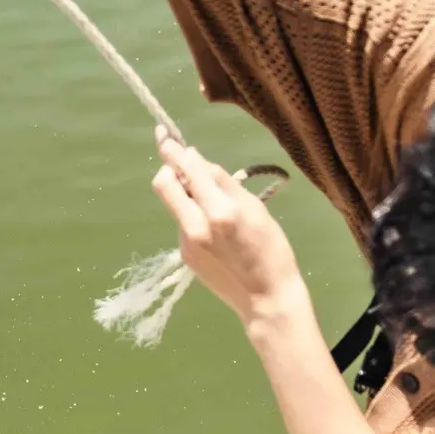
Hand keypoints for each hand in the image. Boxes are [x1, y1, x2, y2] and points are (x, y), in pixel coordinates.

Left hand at [150, 127, 309, 330]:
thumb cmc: (271, 249)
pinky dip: (193, 216)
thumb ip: (223, 183)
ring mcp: (185, 242)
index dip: (174, 149)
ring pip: (175, 204)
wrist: (265, 298)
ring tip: (215, 205)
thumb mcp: (254, 208)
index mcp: (218, 211)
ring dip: (186, 194)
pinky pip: (183, 223)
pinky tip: (215, 229)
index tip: (164, 135)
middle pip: (163, 185)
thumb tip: (196, 162)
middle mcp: (195, 226)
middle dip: (168, 168)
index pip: (187, 170)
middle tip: (181, 163)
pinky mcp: (184, 255)